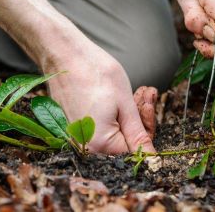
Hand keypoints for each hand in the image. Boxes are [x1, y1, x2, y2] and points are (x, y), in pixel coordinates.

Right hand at [43, 39, 156, 153]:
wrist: (63, 54)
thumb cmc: (95, 72)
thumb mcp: (125, 103)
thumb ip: (138, 134)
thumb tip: (151, 161)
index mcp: (100, 145)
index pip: (135, 149)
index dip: (147, 124)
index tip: (149, 101)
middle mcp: (85, 146)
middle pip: (123, 141)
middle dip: (138, 117)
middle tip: (144, 91)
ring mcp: (76, 136)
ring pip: (112, 131)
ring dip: (126, 112)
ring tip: (134, 89)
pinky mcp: (72, 125)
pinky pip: (98, 125)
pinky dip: (111, 111)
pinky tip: (116, 93)